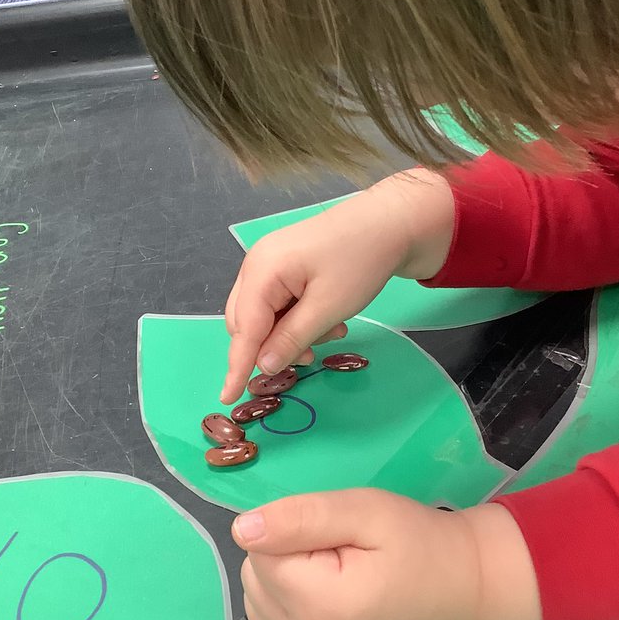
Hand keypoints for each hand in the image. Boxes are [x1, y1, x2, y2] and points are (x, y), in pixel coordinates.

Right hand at [221, 171, 454, 401]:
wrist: (390, 222)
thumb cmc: (359, 262)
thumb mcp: (328, 308)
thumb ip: (291, 338)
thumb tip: (263, 366)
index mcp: (262, 271)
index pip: (243, 329)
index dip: (237, 365)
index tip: (228, 397)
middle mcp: (257, 265)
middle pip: (246, 322)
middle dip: (271, 347)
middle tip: (308, 358)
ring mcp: (270, 262)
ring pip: (264, 315)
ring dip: (289, 334)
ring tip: (330, 333)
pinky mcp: (285, 264)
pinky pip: (279, 302)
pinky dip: (297, 319)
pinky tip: (328, 320)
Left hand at [234, 489, 541, 619]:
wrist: (461, 590)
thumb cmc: (417, 544)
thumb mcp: (364, 511)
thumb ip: (300, 518)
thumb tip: (242, 530)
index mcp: (323, 610)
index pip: (261, 552)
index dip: (296, 532)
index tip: (340, 539)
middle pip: (256, 579)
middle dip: (289, 557)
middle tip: (344, 557)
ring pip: (257, 602)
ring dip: (286, 582)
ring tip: (339, 578)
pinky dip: (289, 608)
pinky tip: (329, 602)